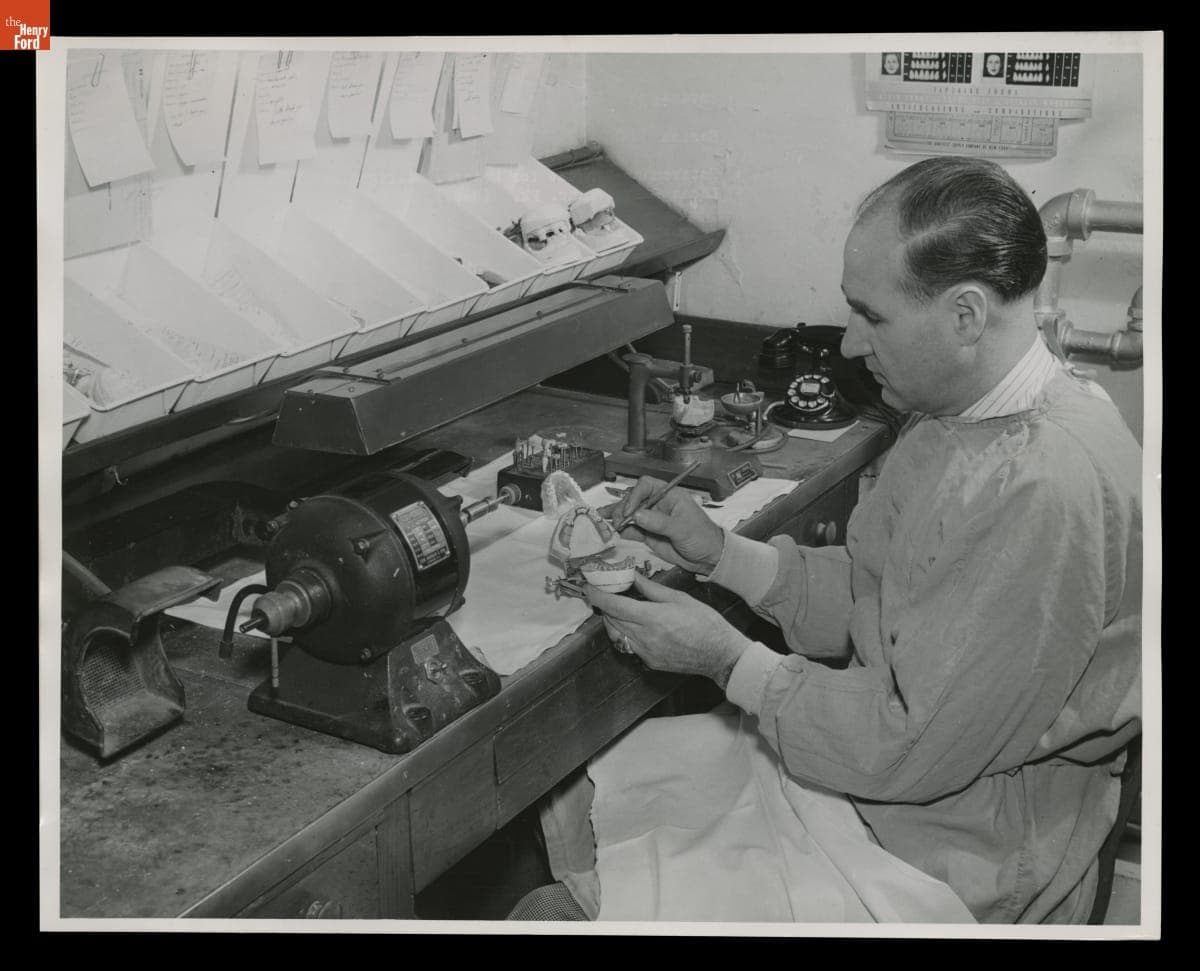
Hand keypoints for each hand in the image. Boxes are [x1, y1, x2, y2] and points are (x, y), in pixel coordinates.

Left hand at [586, 574, 749, 687]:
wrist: (720, 654)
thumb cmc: (705, 622)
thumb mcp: (678, 598)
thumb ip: (650, 588)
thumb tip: (631, 575)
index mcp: (652, 618)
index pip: (614, 606)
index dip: (597, 596)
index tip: (588, 587)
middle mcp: (644, 638)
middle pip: (611, 620)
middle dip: (605, 606)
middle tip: (604, 593)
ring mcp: (645, 653)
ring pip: (616, 634)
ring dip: (613, 620)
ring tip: (619, 608)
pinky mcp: (649, 662)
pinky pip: (628, 645)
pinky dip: (626, 633)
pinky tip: (636, 625)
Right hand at [599, 476, 725, 573]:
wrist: (709, 558)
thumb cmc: (703, 537)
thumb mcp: (682, 528)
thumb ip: (659, 522)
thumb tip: (637, 515)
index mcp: (670, 496)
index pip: (646, 486)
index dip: (635, 496)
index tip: (630, 511)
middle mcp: (658, 505)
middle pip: (633, 500)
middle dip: (622, 509)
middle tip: (617, 521)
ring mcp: (652, 520)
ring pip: (629, 515)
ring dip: (617, 519)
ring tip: (606, 524)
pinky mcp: (649, 534)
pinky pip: (631, 529)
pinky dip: (621, 531)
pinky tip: (612, 532)